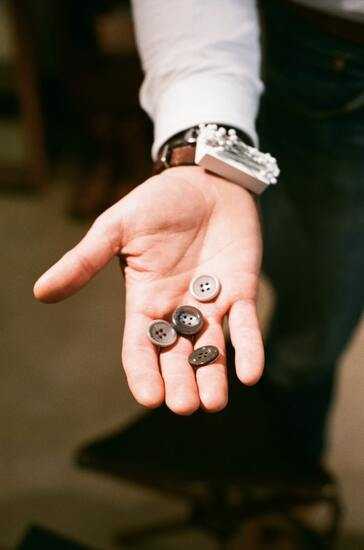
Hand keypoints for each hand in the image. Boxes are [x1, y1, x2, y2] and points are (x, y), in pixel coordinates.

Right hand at [34, 166, 263, 413]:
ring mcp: (212, 303)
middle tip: (183, 406)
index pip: (141, 345)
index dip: (144, 371)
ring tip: (212, 403)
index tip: (149, 397)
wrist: (204, 180)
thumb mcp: (116, 228)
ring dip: (213, 376)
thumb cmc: (157, 202)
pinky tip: (250, 374)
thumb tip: (40, 292)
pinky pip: (246, 325)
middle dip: (181, 382)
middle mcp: (178, 309)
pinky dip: (250, 348)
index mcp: (145, 301)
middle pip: (178, 356)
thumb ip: (85, 261)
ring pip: (212, 350)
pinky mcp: (242, 291)